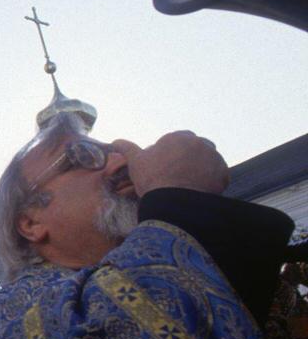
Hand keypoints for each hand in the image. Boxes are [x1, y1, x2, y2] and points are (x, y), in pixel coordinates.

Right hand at [113, 131, 228, 196]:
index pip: (178, 141)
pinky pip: (218, 175)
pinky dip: (211, 181)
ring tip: (188, 184)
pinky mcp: (223, 172)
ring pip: (207, 161)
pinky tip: (199, 190)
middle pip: (195, 150)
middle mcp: (199, 143)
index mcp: (179, 137)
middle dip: (189, 159)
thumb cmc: (152, 178)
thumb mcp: (136, 161)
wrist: (173, 201)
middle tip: (178, 176)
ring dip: (201, 169)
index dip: (171, 154)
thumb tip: (114, 141)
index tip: (165, 166)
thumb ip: (127, 148)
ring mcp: (213, 157)